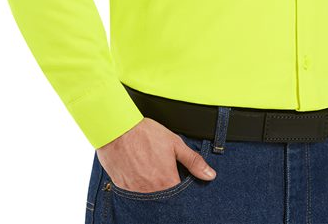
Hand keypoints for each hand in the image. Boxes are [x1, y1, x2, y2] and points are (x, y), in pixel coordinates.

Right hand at [96, 117, 216, 191]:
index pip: (180, 196)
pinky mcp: (122, 188)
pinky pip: (134, 195)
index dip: (182, 189)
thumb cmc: (146, 133)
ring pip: (149, 197)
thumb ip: (193, 161)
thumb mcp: (174, 143)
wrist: (117, 128)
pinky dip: (138, 187)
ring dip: (152, 188)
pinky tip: (138, 172)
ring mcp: (135, 192)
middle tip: (162, 173)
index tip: (179, 179)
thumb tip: (210, 175)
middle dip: (166, 190)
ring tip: (151, 171)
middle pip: (164, 199)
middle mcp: (151, 192)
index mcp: (166, 181)